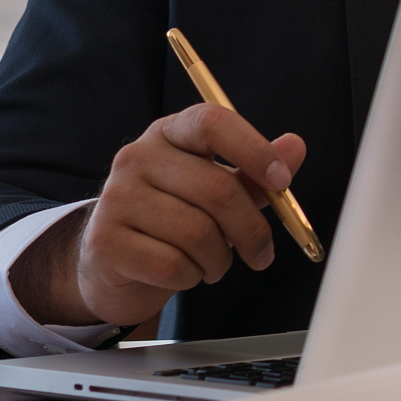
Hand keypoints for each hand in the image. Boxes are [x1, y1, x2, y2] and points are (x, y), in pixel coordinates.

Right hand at [10, 103, 305, 327]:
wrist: (114, 263)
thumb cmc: (174, 218)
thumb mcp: (216, 188)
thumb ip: (255, 172)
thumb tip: (295, 146)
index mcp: (169, 133)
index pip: (213, 123)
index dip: (254, 150)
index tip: (282, 181)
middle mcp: (137, 157)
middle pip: (216, 187)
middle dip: (252, 229)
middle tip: (262, 253)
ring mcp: (116, 198)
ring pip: (198, 233)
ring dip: (220, 259)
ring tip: (215, 262)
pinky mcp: (105, 241)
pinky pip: (172, 265)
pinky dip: (192, 276)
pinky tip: (187, 272)